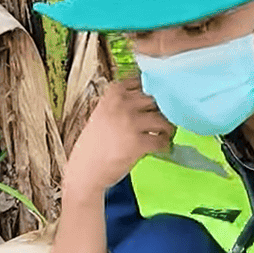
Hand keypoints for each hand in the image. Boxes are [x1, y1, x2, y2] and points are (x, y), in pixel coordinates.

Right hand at [64, 75, 175, 194]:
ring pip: (162, 118)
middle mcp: (123, 103)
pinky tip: (161, 147)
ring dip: (167, 128)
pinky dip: (165, 144)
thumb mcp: (105, 112)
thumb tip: (153, 98)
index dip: (155, 92)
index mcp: (114, 92)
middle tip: (164, 121)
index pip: (144, 82)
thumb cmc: (96, 143)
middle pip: (156, 99)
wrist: (85, 170)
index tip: (157, 103)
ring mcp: (131, 122)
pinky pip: (162, 139)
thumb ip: (125, 102)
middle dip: (163, 110)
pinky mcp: (138, 143)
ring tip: (165, 135)